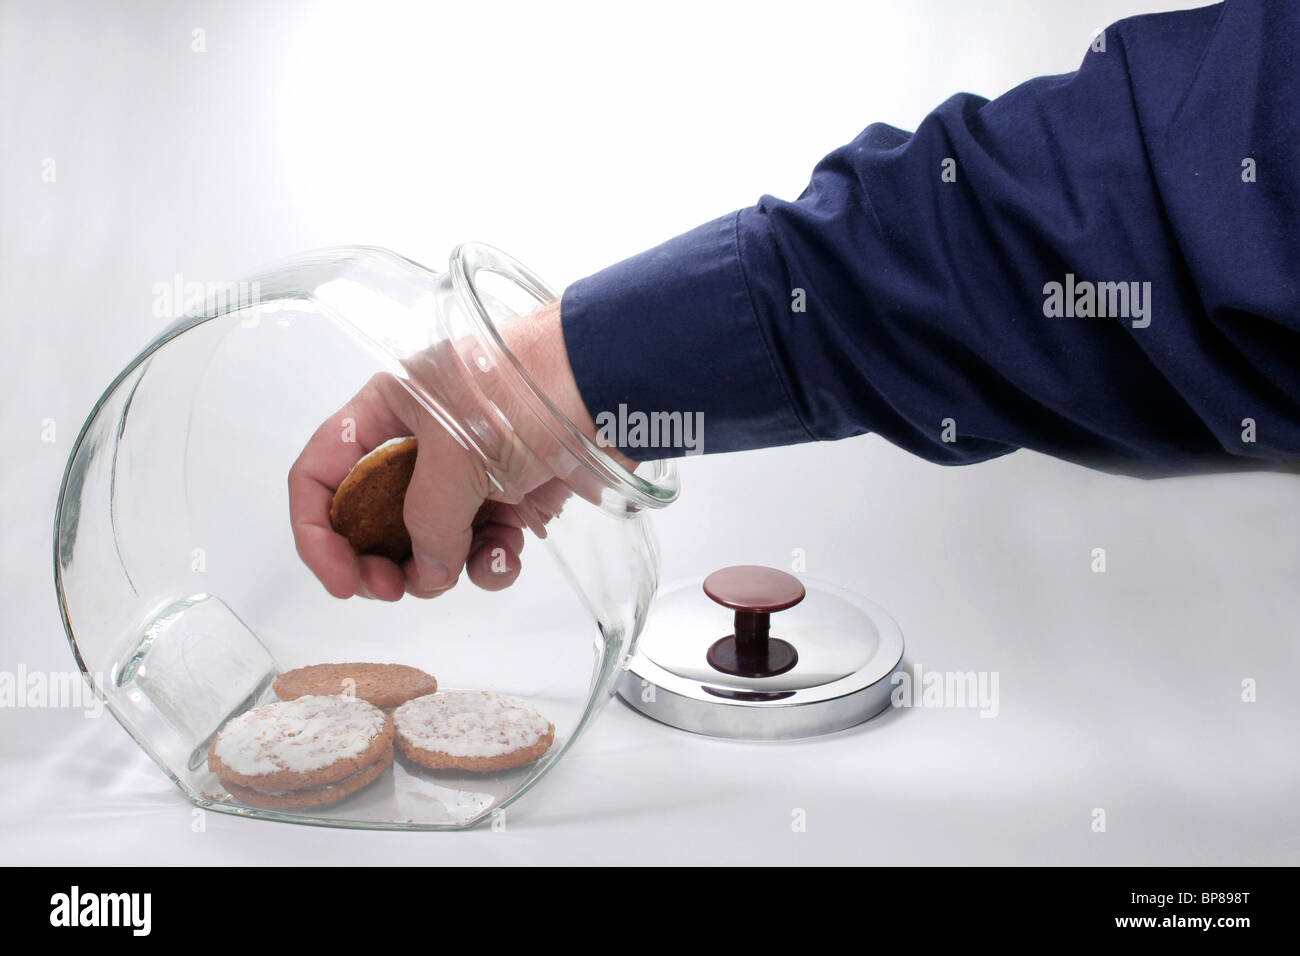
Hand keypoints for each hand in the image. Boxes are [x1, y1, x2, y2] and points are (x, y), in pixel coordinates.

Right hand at [288, 300, 627, 600]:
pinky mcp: (512, 496)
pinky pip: (483, 545)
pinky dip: (491, 561)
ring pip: (430, 543)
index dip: (317, 531)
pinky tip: (507, 556)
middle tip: (395, 589)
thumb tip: (427, 574)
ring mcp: (466, 472)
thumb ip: (427, 522)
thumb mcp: (457, 454)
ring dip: (444, 568)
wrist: (614, 382)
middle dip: (381, 562)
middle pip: (371, 520)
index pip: (320, 473)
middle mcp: (419, 442)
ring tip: (468, 568)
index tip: (341, 581)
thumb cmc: (527, 391)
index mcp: (386, 411)